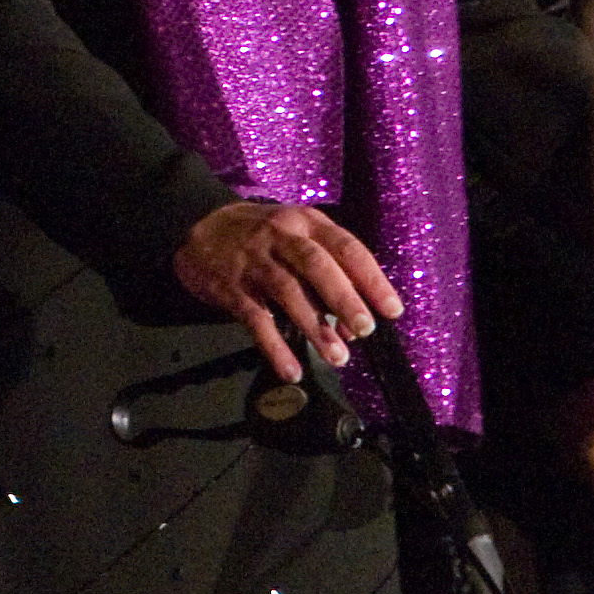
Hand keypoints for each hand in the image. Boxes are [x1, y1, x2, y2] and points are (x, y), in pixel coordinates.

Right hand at [172, 199, 401, 383]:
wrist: (200, 226)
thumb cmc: (262, 238)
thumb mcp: (297, 241)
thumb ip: (327, 277)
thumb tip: (352, 327)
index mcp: (306, 223)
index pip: (346, 247)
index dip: (371, 278)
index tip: (393, 310)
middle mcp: (282, 236)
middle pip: (316, 264)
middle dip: (344, 298)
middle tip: (365, 329)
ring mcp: (255, 260)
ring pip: (287, 290)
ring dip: (314, 325)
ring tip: (337, 356)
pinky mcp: (231, 287)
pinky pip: (256, 319)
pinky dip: (275, 346)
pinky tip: (291, 371)